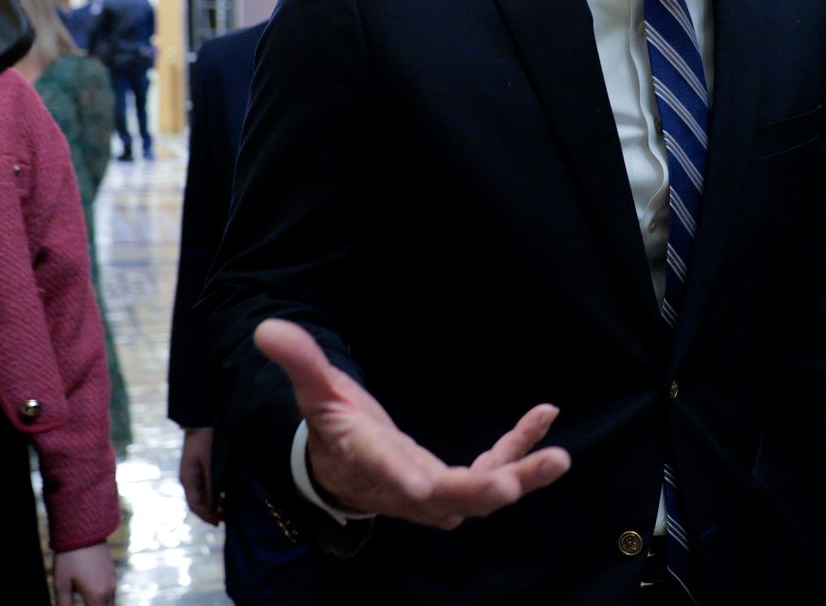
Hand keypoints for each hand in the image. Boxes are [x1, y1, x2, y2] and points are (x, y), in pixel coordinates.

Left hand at [53, 543, 115, 604]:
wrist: (83, 530)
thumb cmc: (69, 558)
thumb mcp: (61, 584)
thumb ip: (63, 604)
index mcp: (96, 595)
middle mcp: (109, 590)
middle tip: (84, 603)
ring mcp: (112, 580)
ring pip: (110, 602)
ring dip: (99, 604)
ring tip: (86, 600)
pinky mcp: (112, 571)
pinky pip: (111, 591)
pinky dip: (102, 597)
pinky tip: (90, 590)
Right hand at [180, 426, 219, 524]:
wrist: (204, 421)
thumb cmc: (208, 442)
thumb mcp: (211, 465)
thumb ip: (212, 484)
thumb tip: (214, 505)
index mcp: (188, 480)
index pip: (196, 505)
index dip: (207, 516)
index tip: (219, 522)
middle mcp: (189, 479)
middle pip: (198, 502)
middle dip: (210, 512)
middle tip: (225, 518)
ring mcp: (193, 474)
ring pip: (202, 495)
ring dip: (213, 503)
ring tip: (227, 508)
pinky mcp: (200, 468)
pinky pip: (206, 486)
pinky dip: (214, 493)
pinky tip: (225, 494)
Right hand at [255, 319, 570, 528]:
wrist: (343, 472)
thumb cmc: (331, 428)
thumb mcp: (314, 392)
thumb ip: (300, 362)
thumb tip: (267, 327)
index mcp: (368, 461)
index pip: (382, 473)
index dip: (401, 481)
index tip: (422, 486)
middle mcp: (406, 486)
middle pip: (447, 498)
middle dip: (480, 491)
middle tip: (513, 484)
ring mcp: (436, 491)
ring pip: (480, 493)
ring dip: (519, 476)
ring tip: (559, 457)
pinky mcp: (458, 481)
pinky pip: (495, 466)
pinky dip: (520, 446)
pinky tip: (545, 415)